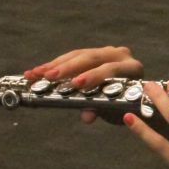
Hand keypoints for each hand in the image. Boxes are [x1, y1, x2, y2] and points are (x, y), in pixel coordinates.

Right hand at [25, 46, 143, 123]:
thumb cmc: (126, 105)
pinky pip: (73, 55)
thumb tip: (86, 116)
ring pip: (79, 54)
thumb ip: (101, 110)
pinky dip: (56, 64)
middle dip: (68, 68)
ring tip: (36, 74)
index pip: (112, 69)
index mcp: (132, 69)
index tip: (76, 84)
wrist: (132, 96)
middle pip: (92, 58)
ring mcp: (107, 51)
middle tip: (48, 76)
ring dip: (56, 65)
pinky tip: (39, 71)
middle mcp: (121, 55)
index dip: (94, 76)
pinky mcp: (94, 52)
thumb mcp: (116, 110)